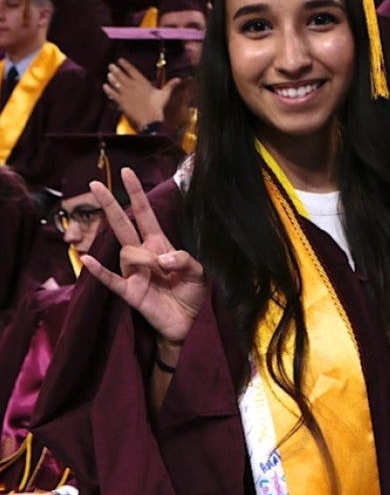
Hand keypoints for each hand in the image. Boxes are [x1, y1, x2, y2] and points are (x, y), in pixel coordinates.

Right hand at [81, 168, 207, 358]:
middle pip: (122, 224)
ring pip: (128, 252)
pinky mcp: (128, 292)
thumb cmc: (192, 293)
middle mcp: (143, 254)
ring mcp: (132, 272)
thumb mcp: (198, 271)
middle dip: (110, 204)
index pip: (145, 213)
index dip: (135, 194)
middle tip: (95, 183)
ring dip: (146, 259)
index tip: (126, 172)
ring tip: (163, 274)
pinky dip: (98, 270)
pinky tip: (86, 259)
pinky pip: (109, 279)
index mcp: (159, 244)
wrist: (189, 322)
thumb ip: (183, 259)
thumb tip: (161, 257)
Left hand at [104, 59, 177, 130]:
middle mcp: (132, 86)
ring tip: (108, 74)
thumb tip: (179, 79)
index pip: (132, 70)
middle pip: (121, 75)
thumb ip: (170, 85)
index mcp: (143, 82)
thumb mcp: (165, 94)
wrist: (150, 119)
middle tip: (110, 66)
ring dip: (111, 78)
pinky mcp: (121, 101)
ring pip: (116, 83)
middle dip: (115, 70)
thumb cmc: (158, 106)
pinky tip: (105, 86)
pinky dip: (108, 89)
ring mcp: (126, 93)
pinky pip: (112, 93)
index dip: (125, 64)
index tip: (120, 60)